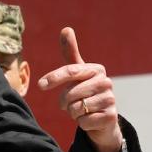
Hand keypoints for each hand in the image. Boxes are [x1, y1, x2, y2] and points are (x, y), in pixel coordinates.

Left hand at [37, 27, 122, 151]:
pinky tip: (90, 119)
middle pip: (71, 93)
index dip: (54, 78)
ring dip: (74, 113)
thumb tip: (66, 28)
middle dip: (65, 102)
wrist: (102, 118)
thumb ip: (70, 52)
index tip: (41, 85)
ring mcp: (110, 99)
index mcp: (97, 69)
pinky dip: (82, 123)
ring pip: (76, 109)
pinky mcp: (111, 116)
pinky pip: (84, 121)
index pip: (70, 71)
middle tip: (69, 103)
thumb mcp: (77, 73)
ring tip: (82, 110)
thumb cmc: (85, 92)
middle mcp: (106, 82)